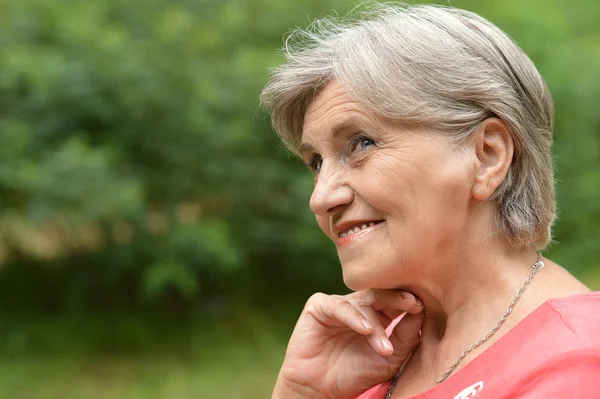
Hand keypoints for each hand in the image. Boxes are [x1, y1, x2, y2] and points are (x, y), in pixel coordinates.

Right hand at [272, 289, 423, 398]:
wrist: (320, 390)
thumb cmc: (355, 375)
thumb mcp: (389, 359)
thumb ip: (405, 337)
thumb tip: (421, 313)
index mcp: (377, 314)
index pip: (396, 299)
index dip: (409, 300)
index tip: (424, 306)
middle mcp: (358, 305)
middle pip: (381, 292)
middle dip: (398, 298)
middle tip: (413, 304)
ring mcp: (339, 304)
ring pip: (363, 302)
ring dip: (377, 325)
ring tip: (384, 349)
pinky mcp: (319, 306)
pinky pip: (339, 306)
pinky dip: (354, 317)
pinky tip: (365, 330)